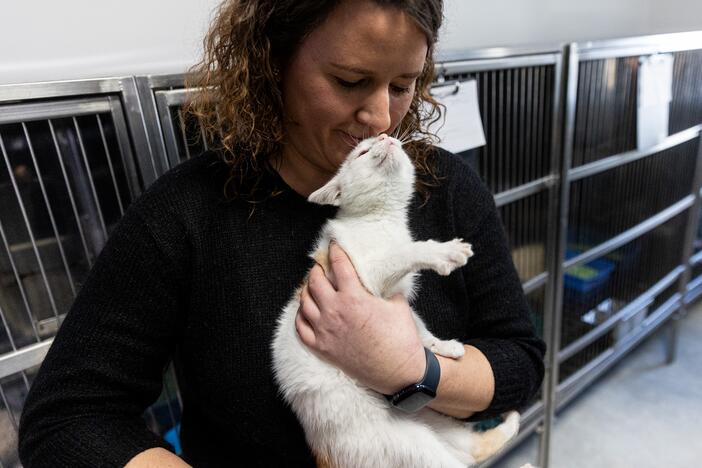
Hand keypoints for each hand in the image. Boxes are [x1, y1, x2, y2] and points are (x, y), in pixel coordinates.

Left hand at [295, 242, 425, 394]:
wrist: (399, 372)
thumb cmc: (402, 339)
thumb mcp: (398, 305)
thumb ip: (384, 290)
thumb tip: (380, 282)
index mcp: (354, 298)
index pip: (338, 266)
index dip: (335, 252)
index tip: (334, 245)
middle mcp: (334, 312)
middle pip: (315, 281)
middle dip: (317, 270)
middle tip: (321, 266)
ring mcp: (325, 331)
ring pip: (304, 303)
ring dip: (306, 290)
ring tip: (312, 285)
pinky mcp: (322, 349)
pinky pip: (301, 328)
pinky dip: (300, 316)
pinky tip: (305, 311)